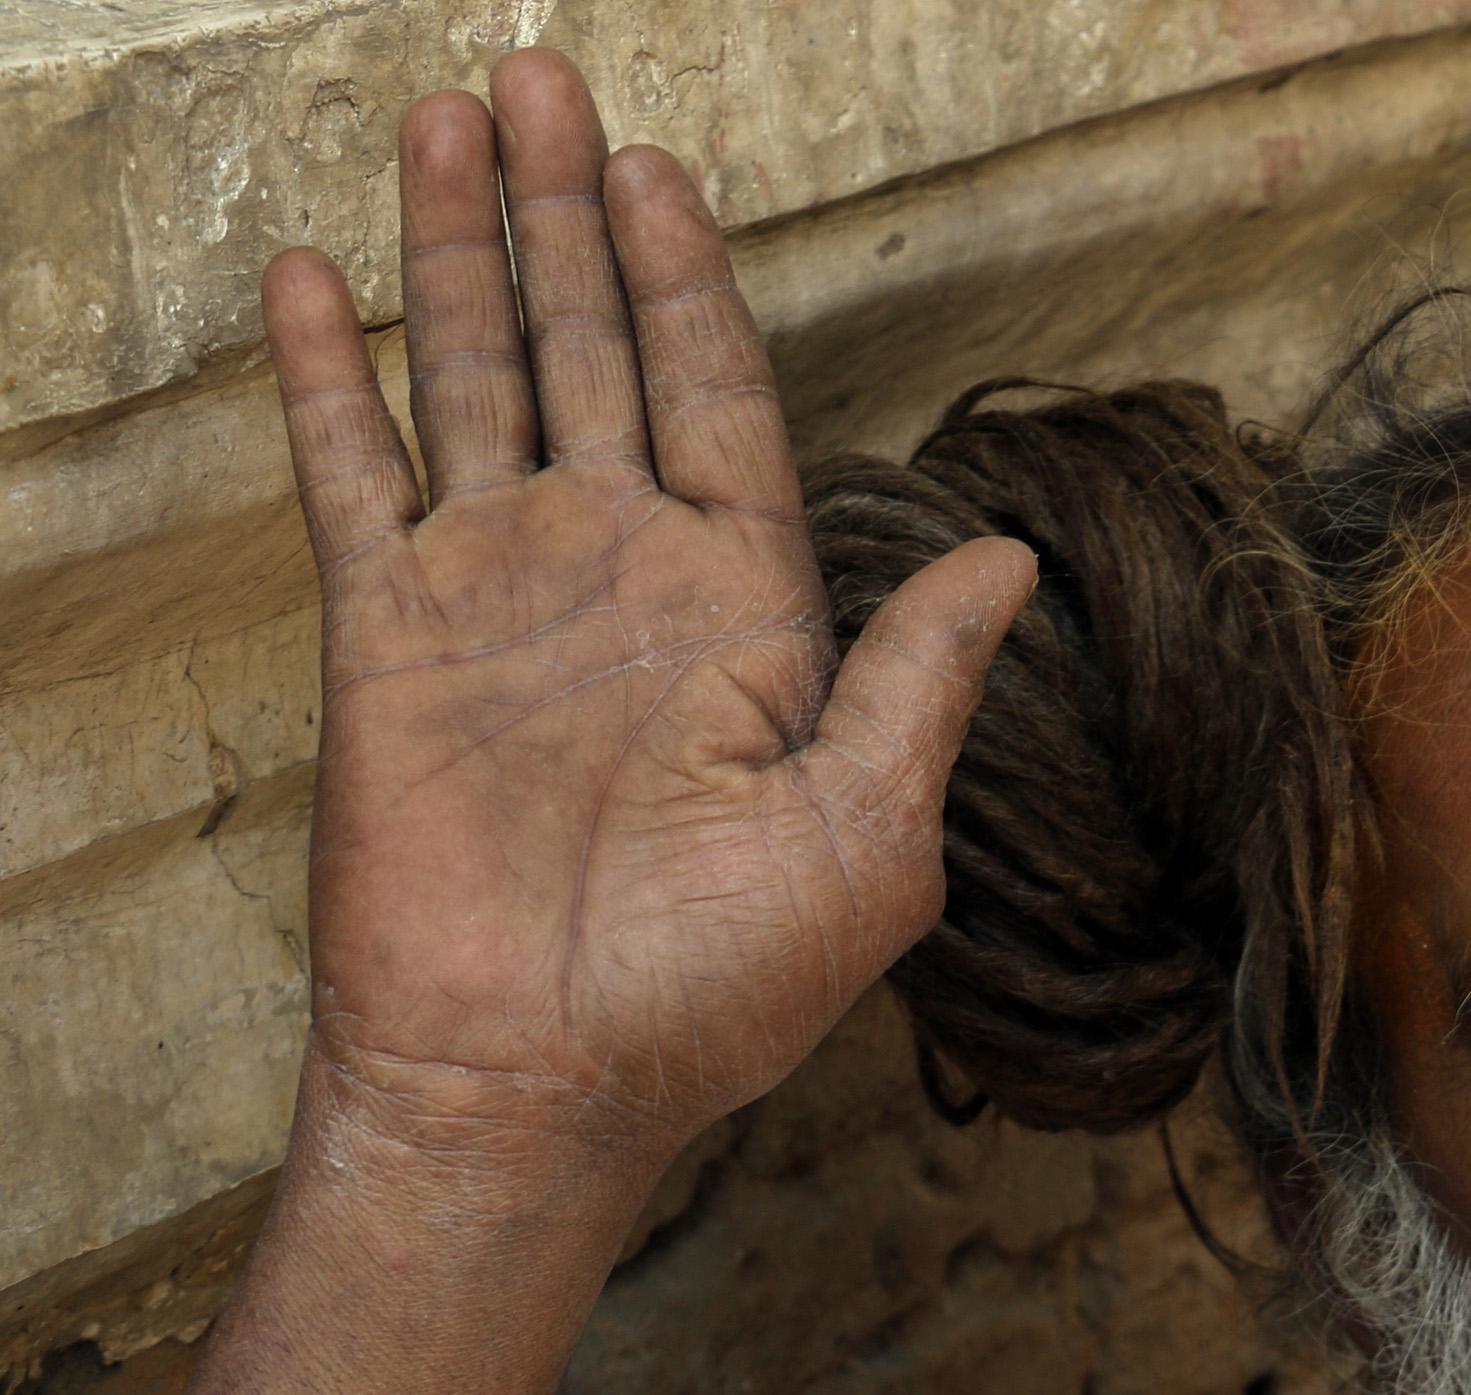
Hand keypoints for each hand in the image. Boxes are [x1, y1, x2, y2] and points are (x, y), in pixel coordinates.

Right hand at [261, 52, 1032, 1181]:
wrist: (547, 1083)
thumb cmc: (722, 990)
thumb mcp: (872, 836)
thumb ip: (925, 681)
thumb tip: (1014, 557)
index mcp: (747, 614)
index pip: (721, 401)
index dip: (690, 283)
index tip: (662, 172)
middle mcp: (620, 579)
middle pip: (597, 352)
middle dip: (571, 218)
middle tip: (544, 78)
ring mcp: (498, 596)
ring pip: (478, 378)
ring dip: (461, 251)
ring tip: (449, 116)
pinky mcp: (388, 634)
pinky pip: (354, 474)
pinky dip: (335, 377)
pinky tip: (321, 273)